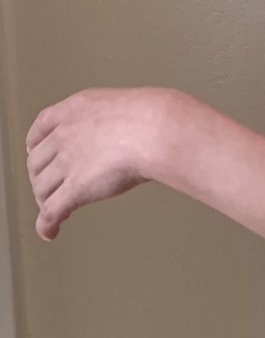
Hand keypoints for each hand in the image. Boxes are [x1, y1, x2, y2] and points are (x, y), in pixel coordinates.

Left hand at [26, 87, 172, 239]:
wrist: (155, 131)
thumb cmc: (152, 118)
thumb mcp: (122, 106)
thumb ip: (108, 121)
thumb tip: (119, 135)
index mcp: (75, 109)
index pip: (41, 127)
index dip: (35, 144)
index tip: (36, 152)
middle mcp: (65, 135)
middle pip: (36, 162)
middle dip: (40, 177)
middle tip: (50, 186)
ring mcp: (67, 162)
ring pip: (41, 189)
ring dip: (45, 202)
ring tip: (55, 211)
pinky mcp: (74, 189)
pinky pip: (51, 212)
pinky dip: (46, 225)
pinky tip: (51, 231)